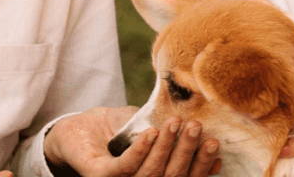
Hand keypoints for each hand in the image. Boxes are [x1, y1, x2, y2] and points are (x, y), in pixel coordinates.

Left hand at [44, 106, 220, 176]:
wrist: (79, 127)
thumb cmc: (119, 129)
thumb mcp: (150, 127)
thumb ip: (171, 133)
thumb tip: (205, 132)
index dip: (202, 165)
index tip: (214, 143)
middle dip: (186, 152)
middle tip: (195, 126)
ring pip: (151, 173)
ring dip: (165, 146)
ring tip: (174, 122)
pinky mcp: (99, 176)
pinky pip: (124, 168)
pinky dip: (139, 150)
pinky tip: (150, 132)